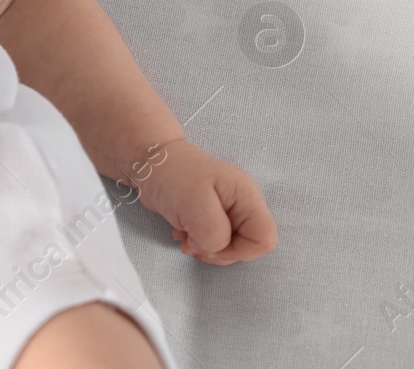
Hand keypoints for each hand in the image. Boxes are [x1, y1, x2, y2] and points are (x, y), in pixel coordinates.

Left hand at [129, 137, 276, 264]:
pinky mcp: (210, 217)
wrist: (148, 163)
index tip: (210, 244)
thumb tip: (215, 248)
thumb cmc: (173, 176)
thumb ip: (214, 233)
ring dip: (204, 247)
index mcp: (247, 198)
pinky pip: (212, 241)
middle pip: (247, 247)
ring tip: (183, 234)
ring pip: (228, 247)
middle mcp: (241, 205)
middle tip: (192, 241)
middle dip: (218, 251)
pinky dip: (196, 242)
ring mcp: (226, 212)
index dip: (240, 251)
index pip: (265, 239)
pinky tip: (180, 231)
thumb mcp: (195, 205)